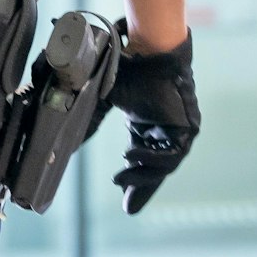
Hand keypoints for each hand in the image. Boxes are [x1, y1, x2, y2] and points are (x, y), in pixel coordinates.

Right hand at [89, 27, 198, 214]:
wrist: (149, 49)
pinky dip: (151, 158)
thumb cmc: (127, 67)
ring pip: (164, 164)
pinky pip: (171, 153)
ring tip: (121, 179)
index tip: (123, 197)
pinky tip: (130, 156)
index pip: (143, 158)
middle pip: (156, 168)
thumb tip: (68, 143)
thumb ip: (91, 121)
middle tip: (128, 207)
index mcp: (148, 122)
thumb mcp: (104, 100)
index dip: (134, 179)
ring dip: (143, 175)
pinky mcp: (188, 127)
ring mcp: (180, 129)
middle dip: (142, 188)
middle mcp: (166, 128)